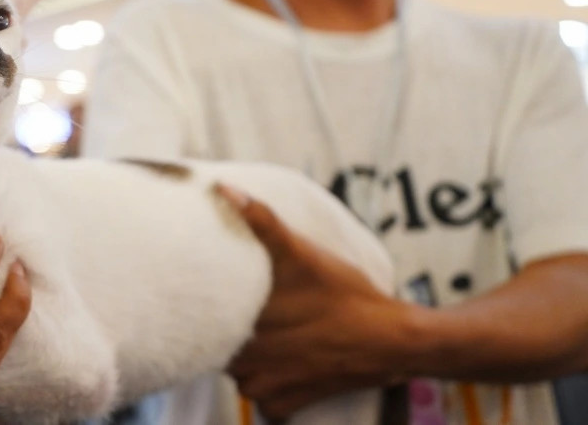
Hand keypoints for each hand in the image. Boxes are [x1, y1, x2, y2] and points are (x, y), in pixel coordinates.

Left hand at [216, 185, 412, 419]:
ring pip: (236, 371)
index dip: (205, 305)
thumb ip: (260, 221)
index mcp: (241, 323)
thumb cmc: (343, 293)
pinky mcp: (281, 406)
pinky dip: (269, 383)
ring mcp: (261, 388)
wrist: (390, 340)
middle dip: (228, 329)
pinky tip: (285, 361)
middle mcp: (244, 362)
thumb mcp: (300, 252)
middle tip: (251, 311)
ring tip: (269, 334)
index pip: (202, 318)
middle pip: (218, 344)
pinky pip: (260, 397)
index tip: (211, 293)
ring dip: (247, 357)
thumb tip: (223, 189)